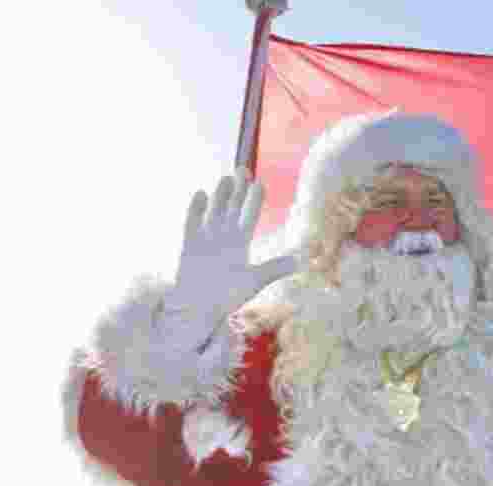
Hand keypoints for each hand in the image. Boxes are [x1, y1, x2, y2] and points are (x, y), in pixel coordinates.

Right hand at [163, 170, 295, 342]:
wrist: (201, 309)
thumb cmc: (228, 296)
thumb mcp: (256, 280)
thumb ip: (275, 268)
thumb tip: (301, 262)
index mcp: (240, 244)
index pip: (249, 216)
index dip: (254, 200)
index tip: (260, 183)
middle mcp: (223, 238)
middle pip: (232, 209)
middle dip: (238, 190)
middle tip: (243, 169)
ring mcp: (206, 240)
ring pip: (214, 212)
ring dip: (220, 196)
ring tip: (226, 178)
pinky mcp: (190, 246)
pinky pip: (192, 224)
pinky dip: (196, 210)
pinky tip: (201, 194)